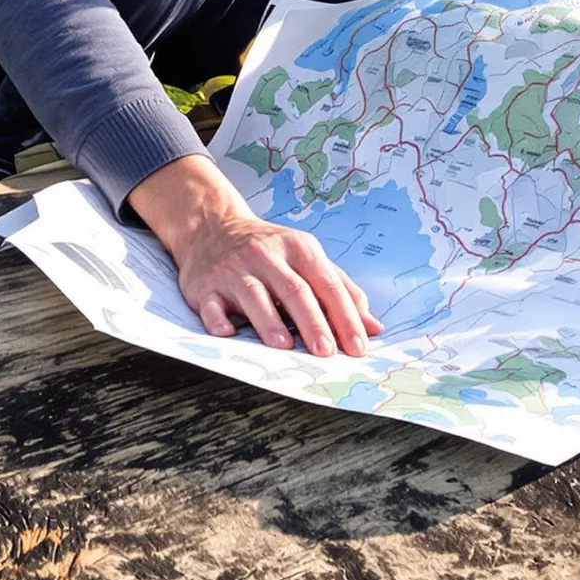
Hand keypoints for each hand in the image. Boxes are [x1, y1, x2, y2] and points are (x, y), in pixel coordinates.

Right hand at [129, 155, 382, 356]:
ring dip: (268, 322)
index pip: (327, 284)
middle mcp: (267, 256)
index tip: (357, 346)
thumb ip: (341, 290)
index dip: (345, 316)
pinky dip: (218, 320)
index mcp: (298, 248)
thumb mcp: (307, 258)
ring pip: (254, 295)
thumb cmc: (269, 251)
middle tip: (326, 352)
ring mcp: (235, 270)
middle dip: (312, 322)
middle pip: (294, 290)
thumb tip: (373, 328)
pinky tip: (226, 333)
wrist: (212, 228)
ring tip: (284, 346)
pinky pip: (211, 304)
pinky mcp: (206, 286)